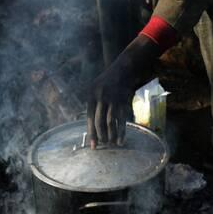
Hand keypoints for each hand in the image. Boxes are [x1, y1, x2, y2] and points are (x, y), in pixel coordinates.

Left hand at [86, 34, 159, 148]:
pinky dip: (121, 131)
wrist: (123, 68)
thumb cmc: (108, 81)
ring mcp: (112, 99)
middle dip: (101, 135)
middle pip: (99, 121)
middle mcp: (100, 97)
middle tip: (103, 145)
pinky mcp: (123, 101)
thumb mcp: (95, 88)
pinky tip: (121, 140)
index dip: (91, 132)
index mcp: (91, 95)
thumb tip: (90, 124)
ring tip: (111, 144)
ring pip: (110, 122)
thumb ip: (93, 104)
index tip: (93, 145)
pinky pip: (122, 119)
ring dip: (111, 134)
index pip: (89, 118)